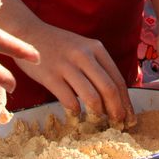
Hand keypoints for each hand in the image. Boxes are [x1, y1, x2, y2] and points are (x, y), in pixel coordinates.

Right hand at [12, 18, 135, 126]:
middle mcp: (84, 56)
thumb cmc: (59, 45)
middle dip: (117, 111)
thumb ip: (97, 67)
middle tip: (118, 125)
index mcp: (96, 49)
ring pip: (91, 96)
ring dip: (98, 114)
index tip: (129, 118)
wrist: (29, 33)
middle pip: (109, 89)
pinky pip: (68, 99)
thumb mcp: (83, 48)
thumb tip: (114, 98)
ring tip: (98, 122)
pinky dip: (75, 111)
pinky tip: (76, 115)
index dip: (126, 102)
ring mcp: (67, 65)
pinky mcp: (50, 76)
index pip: (118, 79)